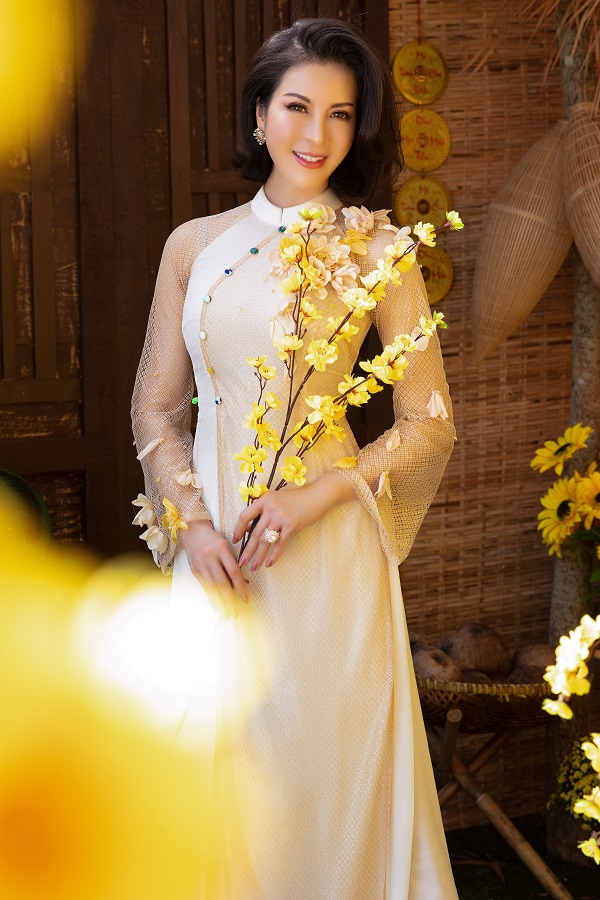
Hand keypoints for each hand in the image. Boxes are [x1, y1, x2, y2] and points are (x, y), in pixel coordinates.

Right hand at [179, 520, 247, 618]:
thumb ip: (233, 561)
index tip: (246, 599)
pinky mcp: (194, 569)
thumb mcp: (226, 545)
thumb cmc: (213, 538)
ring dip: (220, 602)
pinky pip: (204, 586)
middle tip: (236, 612)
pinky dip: (211, 597)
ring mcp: (200, 564)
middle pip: (221, 582)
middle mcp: (210, 557)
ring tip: (227, 614)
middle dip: (230, 599)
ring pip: (212, 586)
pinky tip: (216, 606)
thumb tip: (243, 582)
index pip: (233, 571)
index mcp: (221, 548)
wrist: (192, 530)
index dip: (240, 586)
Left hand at [233, 471, 356, 570]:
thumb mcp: (276, 500)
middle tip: (241, 562)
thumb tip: (249, 529)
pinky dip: (275, 555)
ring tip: (254, 567)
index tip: (235, 540)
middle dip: (247, 550)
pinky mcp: (292, 525)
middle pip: (255, 533)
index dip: (238, 529)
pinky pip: (280, 543)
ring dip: (259, 556)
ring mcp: (281, 516)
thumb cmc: (295, 499)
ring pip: (266, 540)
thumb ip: (262, 512)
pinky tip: (269, 564)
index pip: (245, 516)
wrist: (317, 495)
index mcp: (264, 500)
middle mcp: (271, 508)